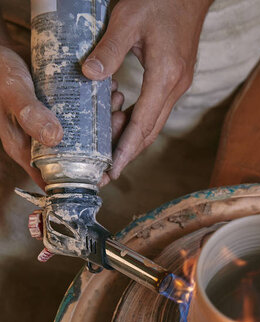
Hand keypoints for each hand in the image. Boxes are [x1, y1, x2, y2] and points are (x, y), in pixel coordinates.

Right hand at [0, 18, 126, 188]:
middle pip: (78, 157)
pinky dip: (98, 105)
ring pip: (85, 135)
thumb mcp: (14, 94)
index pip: (57, 179)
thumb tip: (55, 138)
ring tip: (117, 101)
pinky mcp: (60, 110)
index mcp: (27, 150)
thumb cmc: (0, 73)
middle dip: (103, 145)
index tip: (106, 170)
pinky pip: (84, 115)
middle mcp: (42, 142)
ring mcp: (52, 126)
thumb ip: (30, 114)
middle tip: (119, 121)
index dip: (82, 180)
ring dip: (105, 121)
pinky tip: (109, 90)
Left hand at [83, 0, 212, 182]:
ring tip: (109, 152)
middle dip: (128, 154)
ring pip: (153, 123)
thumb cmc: (161, 0)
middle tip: (107, 173)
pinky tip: (120, 122)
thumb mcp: (128, 19)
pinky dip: (138, 122)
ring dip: (132, 139)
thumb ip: (109, 49)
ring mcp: (178, 85)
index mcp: (165, 77)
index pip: (143, 124)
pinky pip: (156, 110)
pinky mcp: (175, 80)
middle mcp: (175, 87)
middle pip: (150, 132)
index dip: (126, 150)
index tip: (113, 171)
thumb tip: (89, 75)